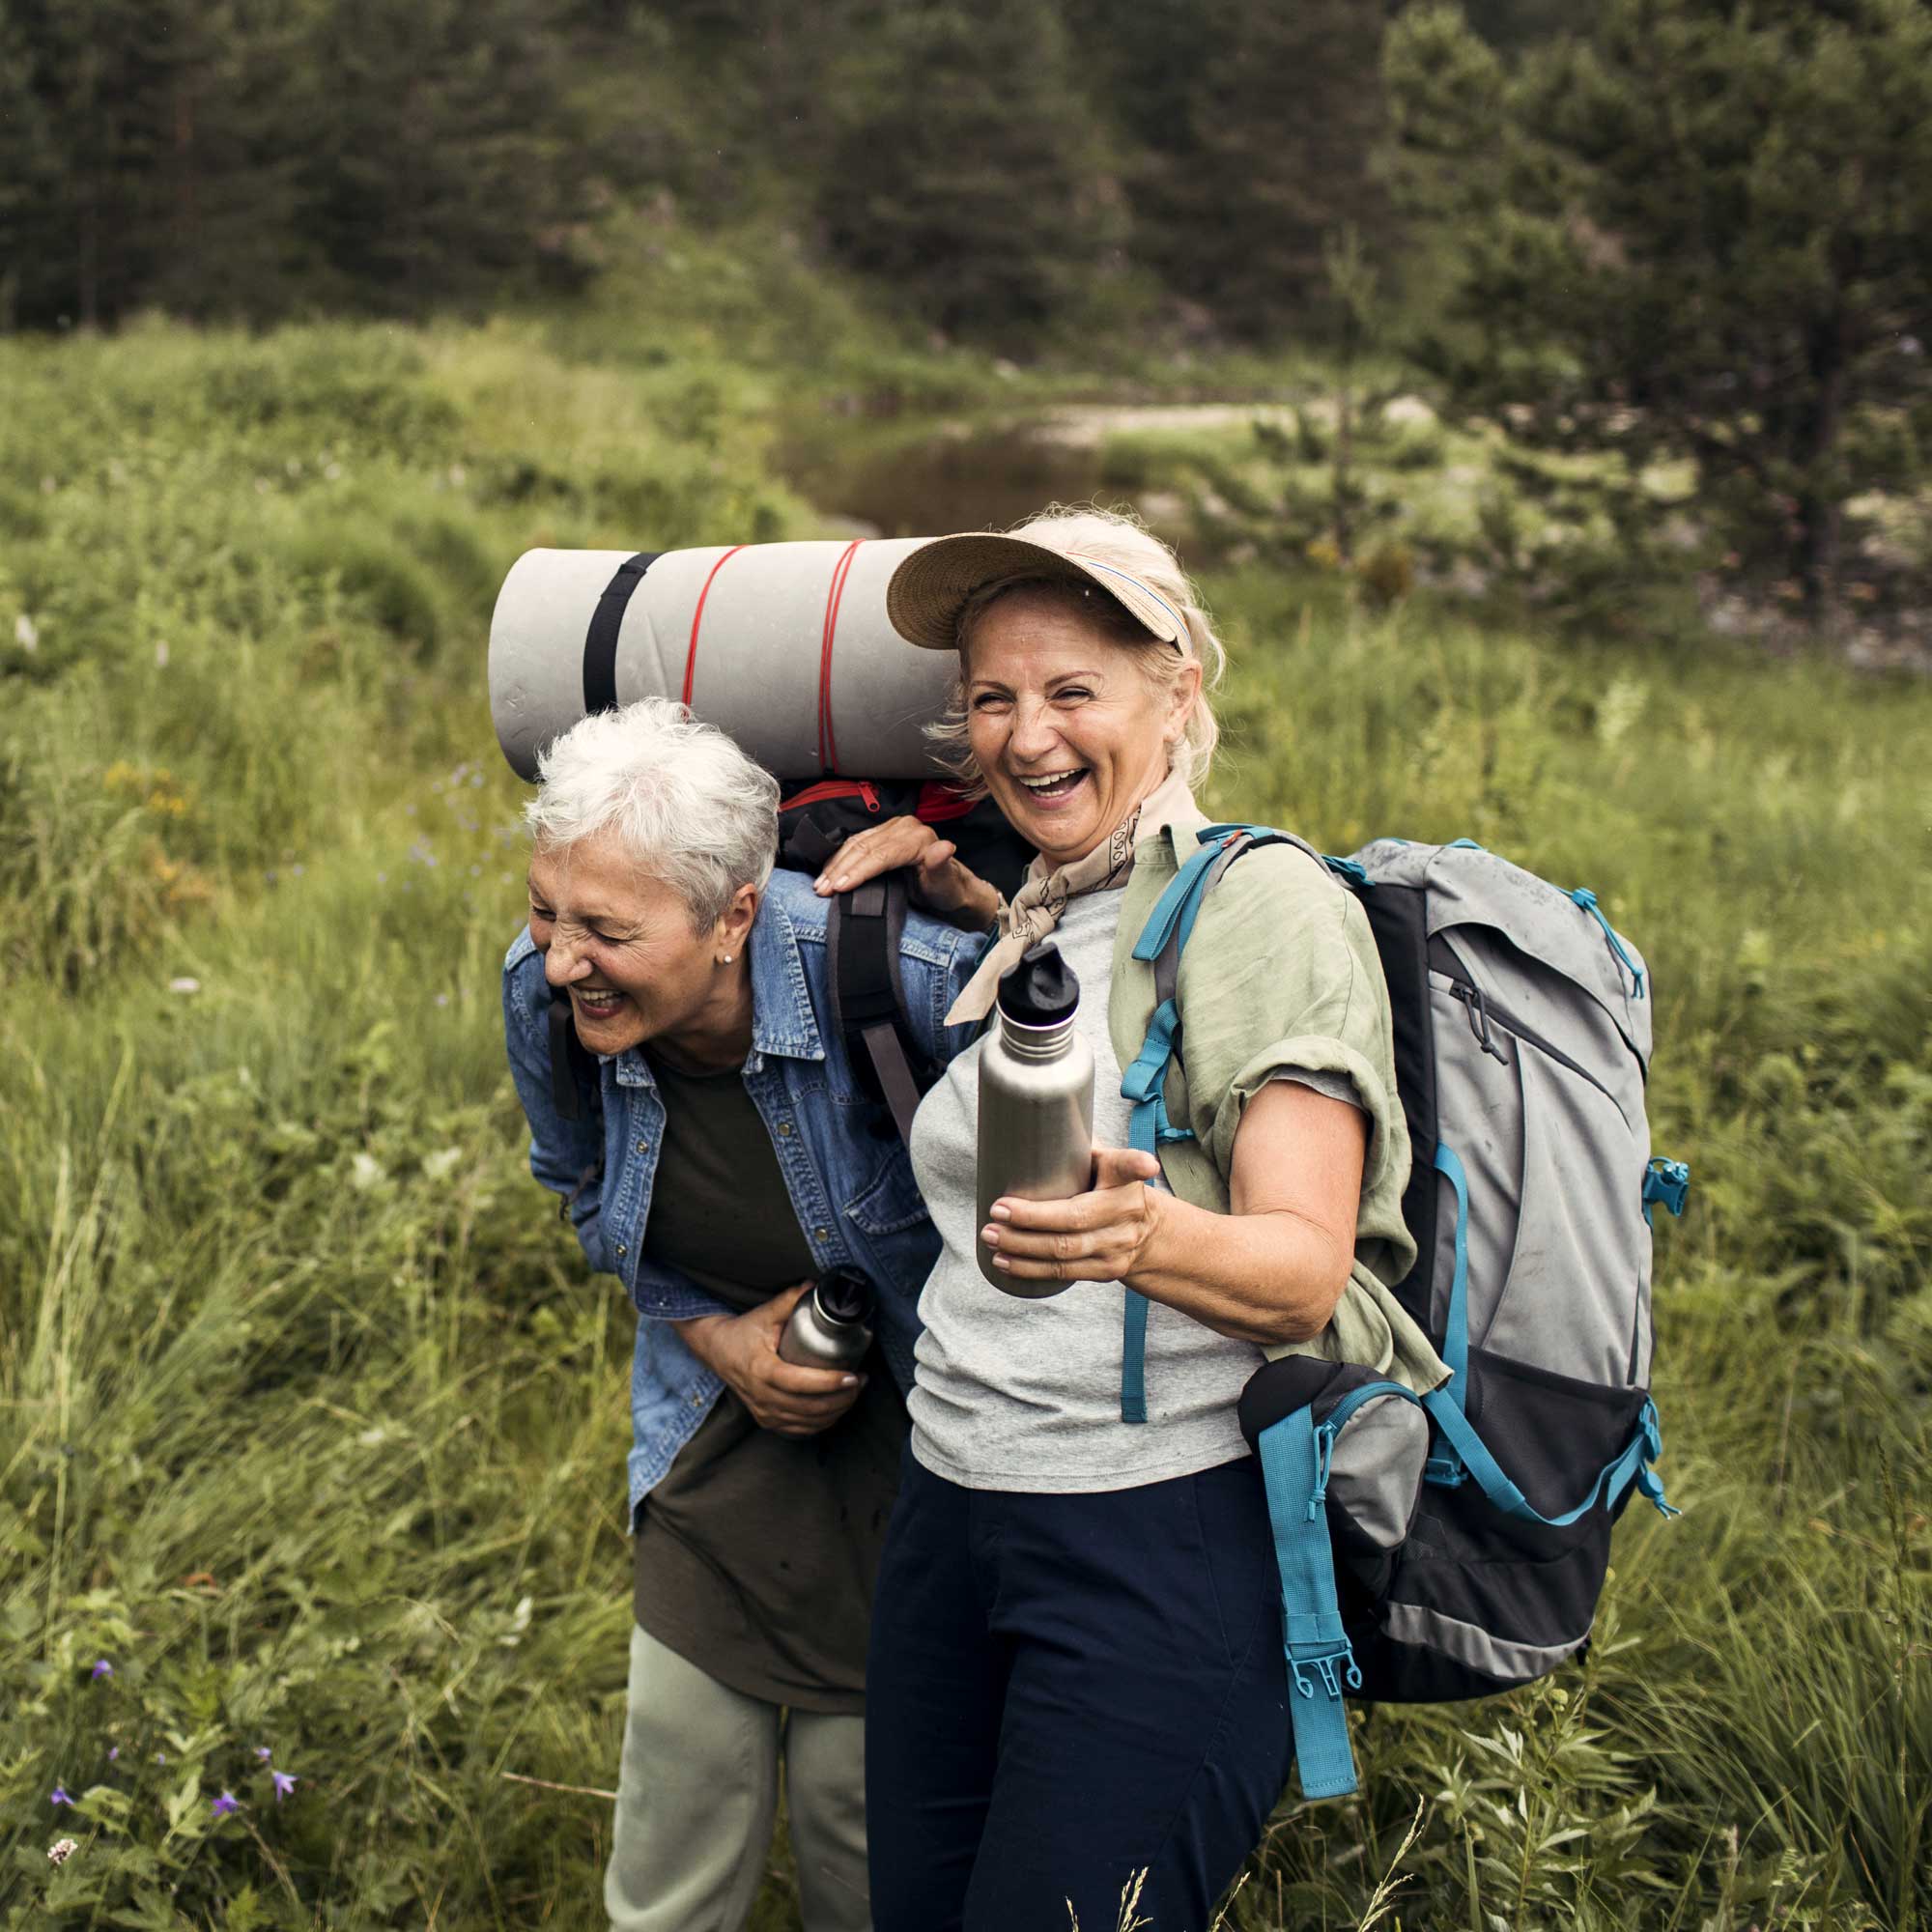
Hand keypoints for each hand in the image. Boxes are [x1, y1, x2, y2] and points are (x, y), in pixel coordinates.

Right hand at [674, 1282, 864, 1436]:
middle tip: (860, 1382)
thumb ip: (790, 1300)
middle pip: (808, 1407)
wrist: (716, 1351)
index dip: (829, 1383)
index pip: (800, 1383)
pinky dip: (820, 1424)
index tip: (852, 1376)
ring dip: (836, 1411)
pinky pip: (798, 1430)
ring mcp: (763, 1412)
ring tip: (854, 1393)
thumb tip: (816, 1286)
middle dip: (841, 1398)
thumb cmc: (743, 1332)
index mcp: (762, 1370)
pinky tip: (836, 1410)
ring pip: (807, 1422)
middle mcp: (761, 1396)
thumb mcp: (765, 1313)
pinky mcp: (766, 1420)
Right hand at [813, 814, 1001, 927]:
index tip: (840, 888)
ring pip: (856, 843)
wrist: (949, 886)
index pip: (882, 854)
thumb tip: (945, 847)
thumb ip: (942, 866)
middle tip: (822, 890)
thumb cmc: (947, 889)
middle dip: (841, 870)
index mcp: (918, 837)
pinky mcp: (883, 833)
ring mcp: (892, 828)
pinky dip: (840, 859)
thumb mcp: (947, 883)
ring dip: (835, 865)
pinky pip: (856, 842)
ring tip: (819, 885)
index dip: (859, 871)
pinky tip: (827, 873)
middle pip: (865, 848)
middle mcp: (904, 827)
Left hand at [979, 1146, 1165, 1288]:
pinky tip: (1005, 1262)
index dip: (1138, 1164)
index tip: (1146, 1165)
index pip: (1130, 1166)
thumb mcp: (1103, 1163)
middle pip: (1076, 1218)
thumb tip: (1024, 1124)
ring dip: (1022, 1246)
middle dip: (1030, 1218)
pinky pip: (1064, 1272)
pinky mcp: (1107, 1270)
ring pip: (1065, 1250)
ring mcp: (1118, 1245)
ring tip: (991, 1237)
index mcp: (1123, 1177)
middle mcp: (1126, 1211)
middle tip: (996, 1212)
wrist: (1147, 1233)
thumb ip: (1076, 1147)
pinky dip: (1030, 1268)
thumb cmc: (1109, 1188)